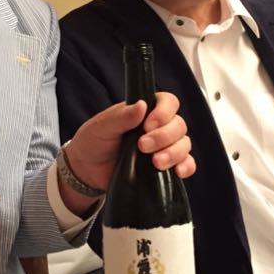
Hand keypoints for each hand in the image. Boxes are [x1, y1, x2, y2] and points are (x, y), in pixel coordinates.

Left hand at [60, 92, 194, 212]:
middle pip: (179, 125)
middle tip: (143, 146)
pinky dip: (186, 167)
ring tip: (155, 162)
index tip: (148, 124)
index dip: (164, 112)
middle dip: (164, 136)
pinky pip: (187, 164)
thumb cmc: (93, 142)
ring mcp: (163, 147)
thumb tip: (141, 105)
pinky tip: (177, 171)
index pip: (168, 102)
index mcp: (144, 111)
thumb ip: (121, 116)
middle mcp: (158, 127)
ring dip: (173, 153)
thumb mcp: (101, 126)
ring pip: (184, 144)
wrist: (87, 171)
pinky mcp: (166, 166)